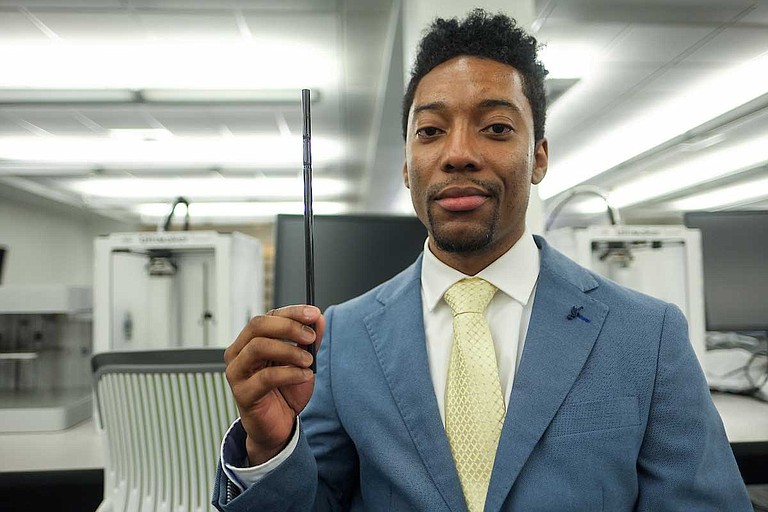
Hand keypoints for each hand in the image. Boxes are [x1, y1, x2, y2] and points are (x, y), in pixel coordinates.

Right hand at [224, 305, 324, 464]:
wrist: (279, 426)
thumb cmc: (286, 391)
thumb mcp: (303, 361)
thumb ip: (309, 340)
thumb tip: (318, 318)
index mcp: (251, 340)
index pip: (268, 316)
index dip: (292, 312)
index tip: (313, 314)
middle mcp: (239, 352)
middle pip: (258, 326)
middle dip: (288, 327)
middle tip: (310, 336)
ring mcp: (237, 373)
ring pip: (258, 347)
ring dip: (289, 351)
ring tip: (309, 361)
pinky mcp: (242, 393)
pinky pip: (266, 377)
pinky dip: (290, 373)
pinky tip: (304, 376)